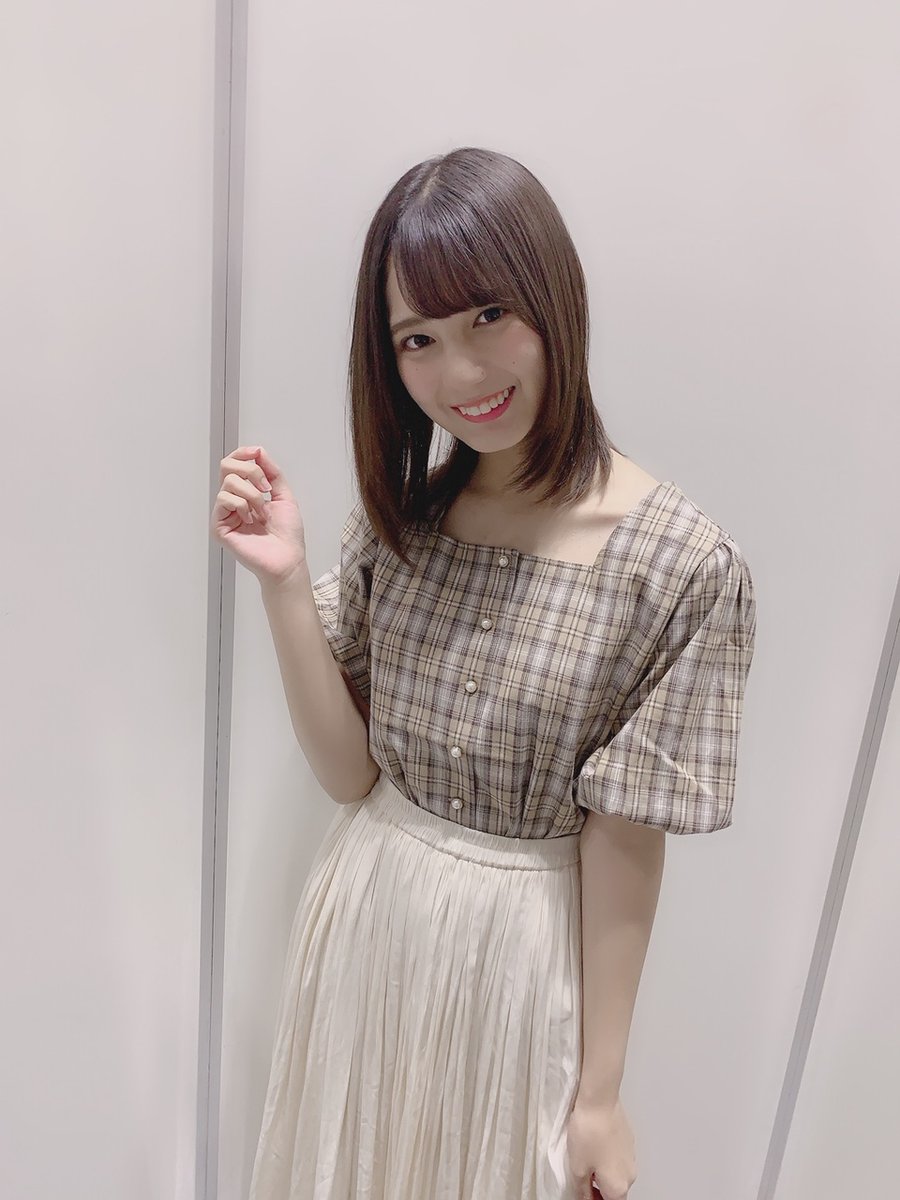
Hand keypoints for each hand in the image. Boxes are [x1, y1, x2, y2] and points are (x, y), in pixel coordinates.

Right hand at [210, 445, 307, 584]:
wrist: (288, 558)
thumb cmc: (287, 534)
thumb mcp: (283, 495)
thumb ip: (272, 472)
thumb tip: (259, 452)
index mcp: (245, 493)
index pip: (234, 464)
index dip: (243, 453)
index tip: (257, 453)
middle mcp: (233, 502)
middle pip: (226, 466)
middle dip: (250, 471)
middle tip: (265, 487)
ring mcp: (224, 514)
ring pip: (228, 483)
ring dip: (252, 494)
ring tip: (262, 511)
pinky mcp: (219, 526)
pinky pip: (224, 499)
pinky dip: (243, 505)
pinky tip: (251, 519)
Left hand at [566, 1095, 636, 1198]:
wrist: (599, 1101)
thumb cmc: (589, 1132)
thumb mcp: (577, 1168)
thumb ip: (582, 1190)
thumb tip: (584, 1197)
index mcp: (618, 1187)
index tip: (584, 1194)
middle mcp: (630, 1174)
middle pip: (615, 1191)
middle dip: (599, 1188)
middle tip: (582, 1178)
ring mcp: (632, 1156)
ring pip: (617, 1172)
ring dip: (603, 1171)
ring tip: (585, 1157)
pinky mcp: (630, 1140)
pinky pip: (619, 1155)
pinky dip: (608, 1155)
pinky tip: (594, 1144)